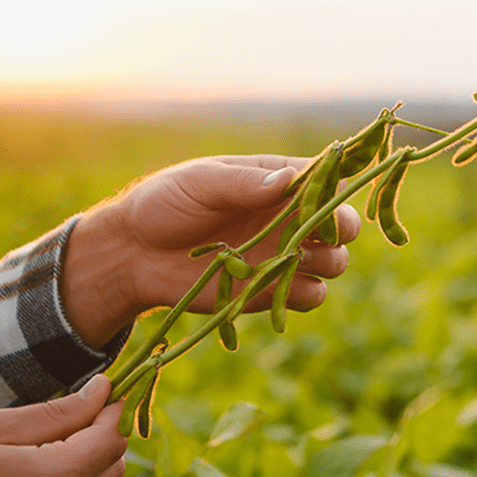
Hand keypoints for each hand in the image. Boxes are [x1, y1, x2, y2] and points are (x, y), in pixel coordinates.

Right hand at [0, 375, 126, 476]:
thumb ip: (57, 412)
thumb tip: (102, 391)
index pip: (111, 437)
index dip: (114, 406)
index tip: (106, 384)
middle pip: (115, 461)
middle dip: (106, 429)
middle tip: (79, 404)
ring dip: (92, 452)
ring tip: (55, 432)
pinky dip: (77, 473)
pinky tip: (45, 456)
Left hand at [62, 155, 361, 347]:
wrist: (135, 254)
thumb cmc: (165, 204)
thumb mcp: (201, 183)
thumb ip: (244, 184)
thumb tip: (290, 180)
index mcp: (275, 180)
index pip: (325, 179)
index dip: (335, 189)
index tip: (326, 200)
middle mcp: (288, 217)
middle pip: (341, 223)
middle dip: (340, 230)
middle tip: (319, 236)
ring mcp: (283, 255)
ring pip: (335, 261)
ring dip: (327, 262)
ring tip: (297, 261)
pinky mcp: (272, 290)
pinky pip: (312, 296)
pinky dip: (307, 293)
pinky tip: (282, 287)